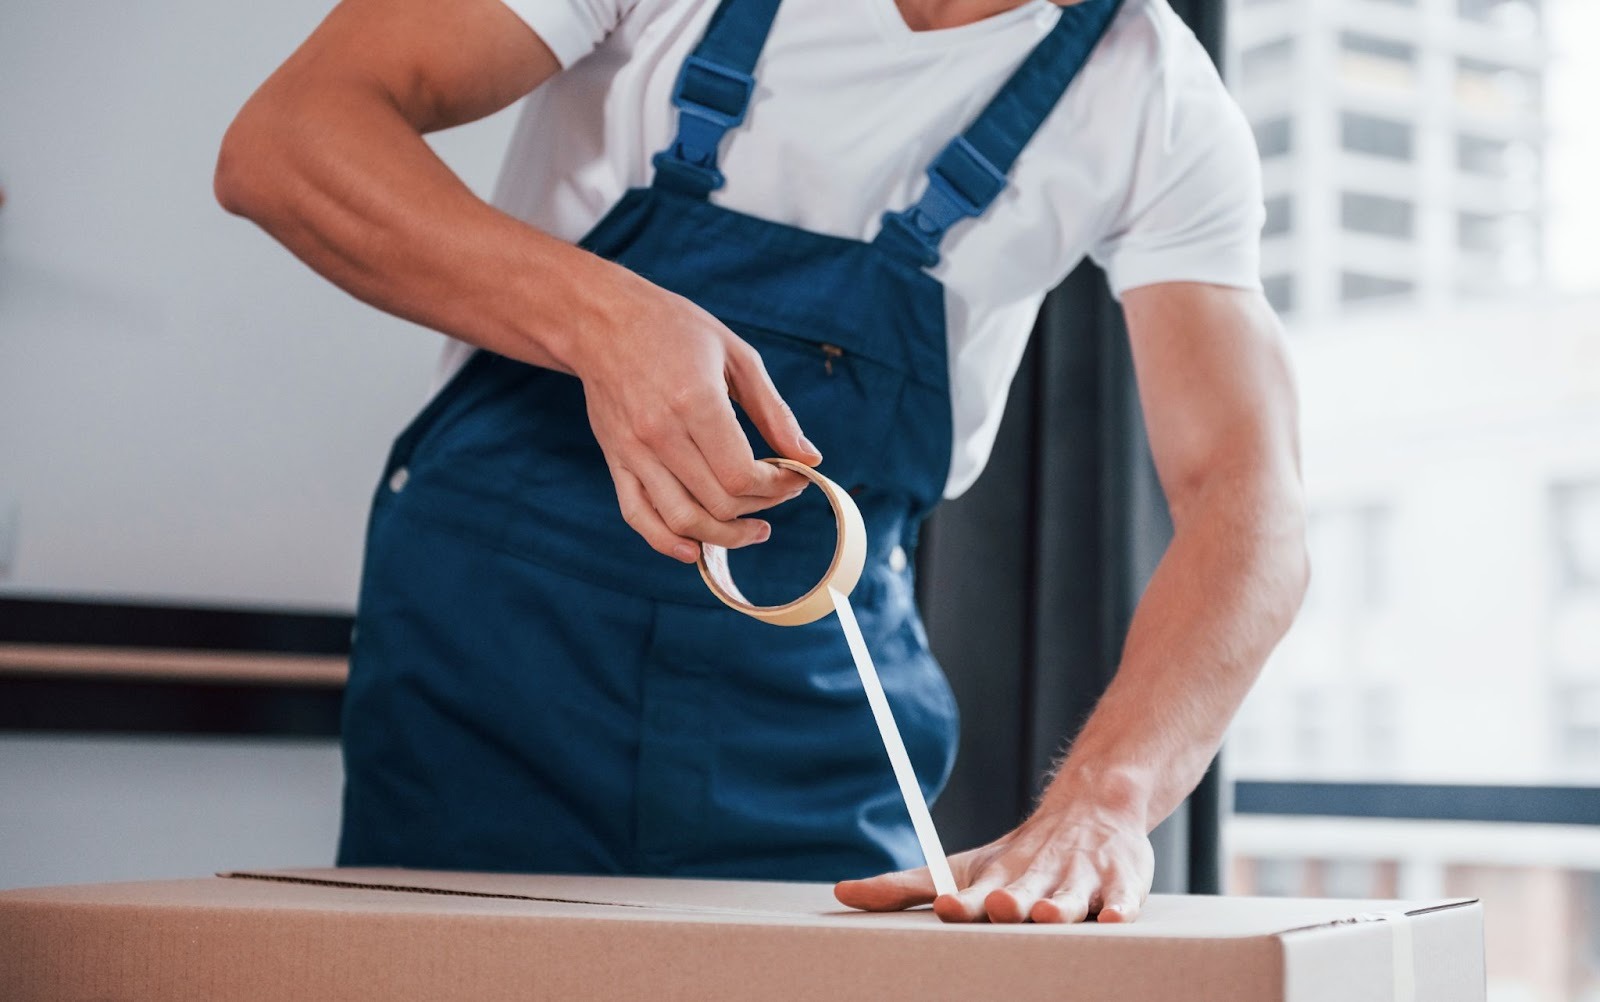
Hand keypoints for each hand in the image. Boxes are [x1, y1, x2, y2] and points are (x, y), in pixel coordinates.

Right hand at [572, 270, 820, 561]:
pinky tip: (696, 549)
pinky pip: (639, 517)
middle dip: (761, 506)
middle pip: (719, 501)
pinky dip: (668, 542)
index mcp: (694, 402)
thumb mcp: (736, 355)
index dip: (777, 487)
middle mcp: (660, 434)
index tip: (795, 477)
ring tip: (753, 531)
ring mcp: (633, 452)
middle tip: (779, 493)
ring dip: (725, 536)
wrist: (601, 321)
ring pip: (683, 519)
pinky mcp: (616, 461)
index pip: (741, 474)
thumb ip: (774, 412)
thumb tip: (810, 458)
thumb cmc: (674, 329)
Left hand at [833, 804, 1154, 923]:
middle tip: (999, 908)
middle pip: (1021, 893)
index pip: (972, 891)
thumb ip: (903, 888)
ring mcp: (1080, 878)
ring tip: (1045, 915)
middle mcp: (1036, 876)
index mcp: (995, 877)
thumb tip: (841, 893)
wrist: (1092, 808)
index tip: (946, 905)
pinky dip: (1120, 906)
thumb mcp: (960, 869)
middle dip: (1010, 902)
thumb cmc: (1015, 858)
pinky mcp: (1121, 881)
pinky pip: (1124, 897)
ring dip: (1058, 905)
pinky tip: (1116, 917)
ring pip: (1069, 896)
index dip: (960, 900)